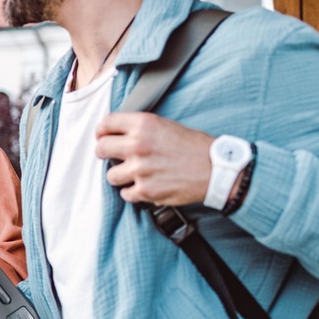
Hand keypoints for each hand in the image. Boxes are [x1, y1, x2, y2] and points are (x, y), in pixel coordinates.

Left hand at [94, 112, 213, 205]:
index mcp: (144, 124)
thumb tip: (118, 133)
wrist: (216, 170)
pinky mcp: (146, 191)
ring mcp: (140, 170)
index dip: (101, 131)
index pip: (106, 124)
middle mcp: (138, 145)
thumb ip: (141, 128)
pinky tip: (145, 186)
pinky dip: (133, 192)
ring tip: (134, 174)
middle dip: (103, 152)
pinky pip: (125, 194)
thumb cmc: (195, 147)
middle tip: (110, 156)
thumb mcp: (166, 125)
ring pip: (111, 175)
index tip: (102, 136)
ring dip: (120, 176)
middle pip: (101, 149)